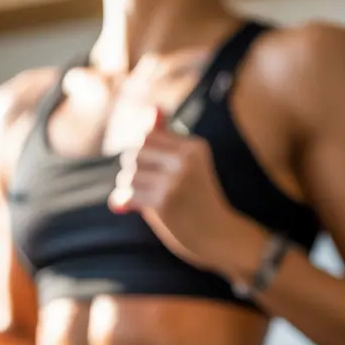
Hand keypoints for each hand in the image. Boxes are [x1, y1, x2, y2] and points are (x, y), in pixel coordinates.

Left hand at [109, 109, 249, 272]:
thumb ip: (168, 141)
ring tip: (139, 196)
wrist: (219, 236)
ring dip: (128, 186)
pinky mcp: (165, 202)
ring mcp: (176, 180)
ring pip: (131, 173)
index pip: (149, 135)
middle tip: (140, 182)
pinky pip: (130, 194)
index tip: (145, 167)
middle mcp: (186, 159)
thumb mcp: (188, 166)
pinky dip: (125, 200)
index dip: (140, 152)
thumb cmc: (199, 202)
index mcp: (194, 147)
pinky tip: (129, 206)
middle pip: (137, 151)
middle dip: (132, 167)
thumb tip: (152, 109)